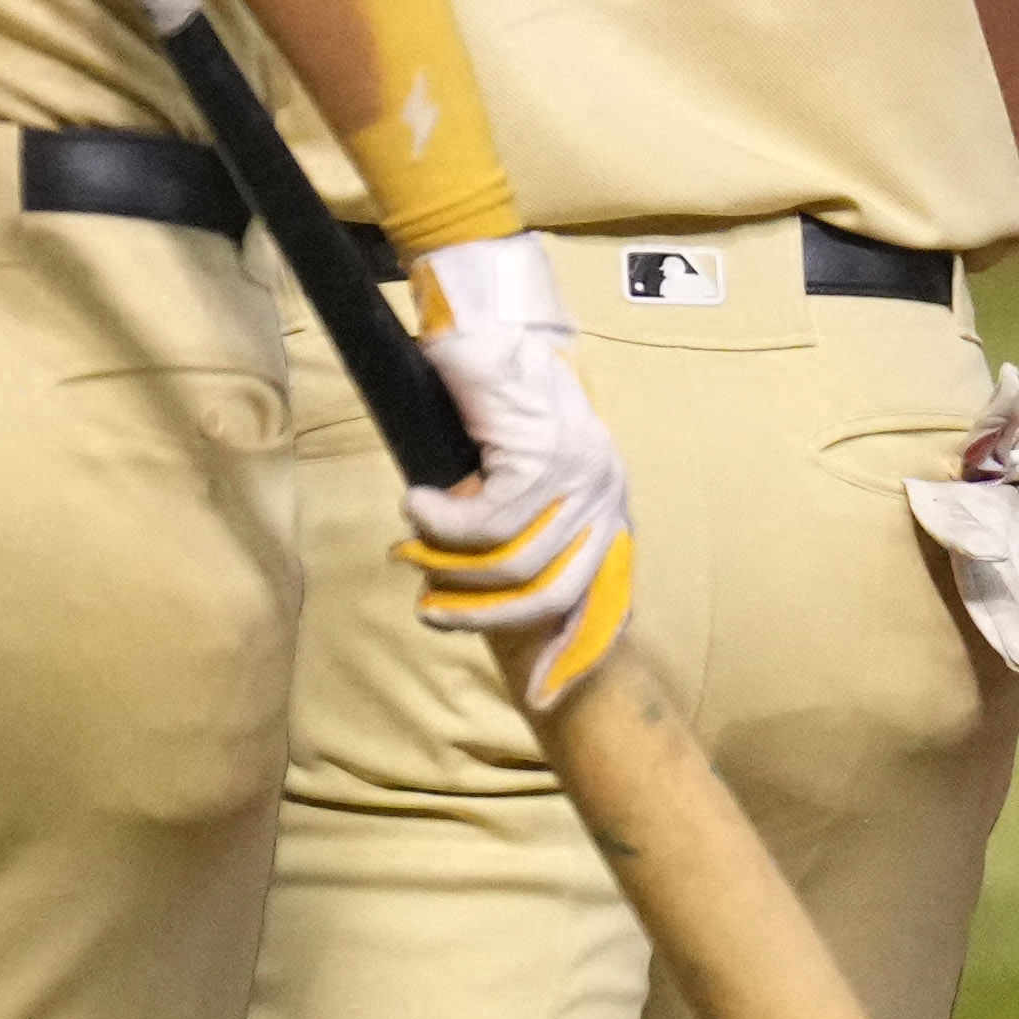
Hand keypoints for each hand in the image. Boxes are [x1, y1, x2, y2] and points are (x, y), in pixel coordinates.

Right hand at [393, 232, 639, 710]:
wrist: (488, 320)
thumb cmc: (494, 393)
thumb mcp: (515, 469)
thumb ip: (516, 526)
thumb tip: (484, 589)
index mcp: (606, 504)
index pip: (604, 598)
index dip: (574, 653)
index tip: (545, 699)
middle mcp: (606, 493)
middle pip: (556, 594)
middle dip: (490, 620)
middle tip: (434, 615)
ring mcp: (581, 476)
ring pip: (517, 565)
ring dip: (454, 571)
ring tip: (413, 557)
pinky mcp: (543, 456)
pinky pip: (488, 523)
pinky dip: (443, 528)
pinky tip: (416, 508)